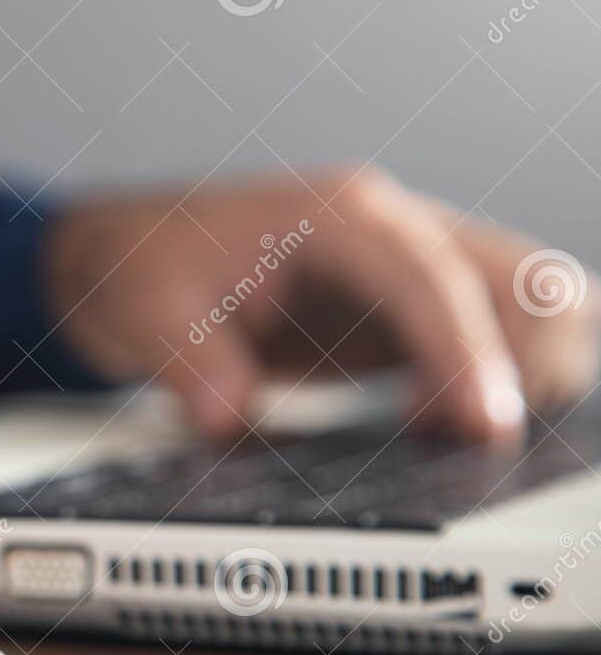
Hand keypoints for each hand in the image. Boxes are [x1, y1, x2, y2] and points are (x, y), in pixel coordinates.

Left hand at [46, 166, 598, 438]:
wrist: (127, 257)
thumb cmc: (142, 266)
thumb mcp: (144, 311)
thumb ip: (188, 361)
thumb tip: (225, 415)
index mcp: (336, 216)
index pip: (429, 277)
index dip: (465, 351)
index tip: (482, 422)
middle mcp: (389, 232)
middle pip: (517, 278)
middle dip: (524, 357)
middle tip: (470, 438)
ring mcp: (406, 271)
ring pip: (526, 302)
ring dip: (524, 368)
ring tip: (452, 435)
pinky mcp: (406, 314)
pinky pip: (492, 335)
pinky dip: (496, 380)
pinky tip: (438, 429)